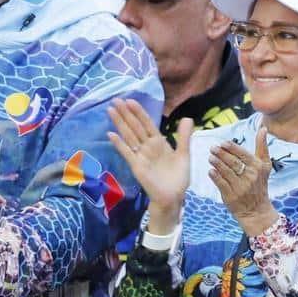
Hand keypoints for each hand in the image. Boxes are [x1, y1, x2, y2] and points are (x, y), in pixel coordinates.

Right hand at [107, 98, 191, 233]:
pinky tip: (111, 134)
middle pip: (134, 126)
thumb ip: (183, 137)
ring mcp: (140, 155)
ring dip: (120, 123)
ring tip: (110, 110)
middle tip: (115, 100)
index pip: (147, 123)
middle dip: (125, 113)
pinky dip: (119, 143)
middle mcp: (147, 146)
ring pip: (129, 135)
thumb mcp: (184, 154)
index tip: (130, 100)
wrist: (173, 196)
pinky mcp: (136, 165)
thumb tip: (187, 117)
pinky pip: (127, 152)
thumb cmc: (178, 177)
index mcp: (158, 142)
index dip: (139, 112)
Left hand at [209, 126, 278, 236]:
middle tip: (212, 148)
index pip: (243, 155)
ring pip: (226, 172)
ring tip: (210, 157)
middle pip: (233, 162)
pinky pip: (221, 184)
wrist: (256, 210)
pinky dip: (215, 176)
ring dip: (217, 163)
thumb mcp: (264, 166)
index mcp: (258, 167)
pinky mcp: (231, 196)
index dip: (232, 148)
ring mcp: (240, 187)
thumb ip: (262, 147)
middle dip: (221, 154)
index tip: (223, 142)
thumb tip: (263, 128)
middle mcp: (250, 177)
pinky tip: (210, 171)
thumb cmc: (259, 184)